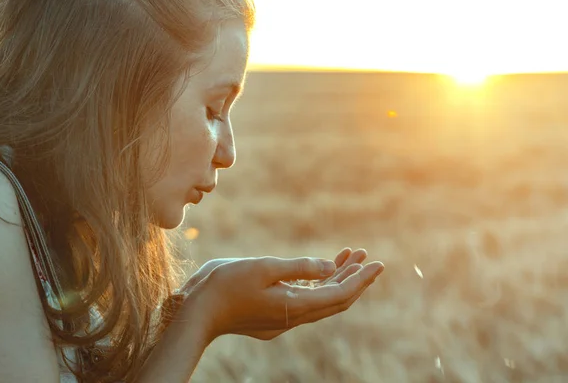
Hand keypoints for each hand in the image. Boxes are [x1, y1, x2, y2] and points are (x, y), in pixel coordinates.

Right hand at [182, 248, 383, 340]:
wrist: (196, 313)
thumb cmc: (225, 285)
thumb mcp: (263, 268)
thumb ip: (299, 267)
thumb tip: (329, 266)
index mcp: (294, 306)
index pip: (340, 295)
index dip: (361, 279)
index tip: (378, 263)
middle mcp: (294, 317)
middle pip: (336, 300)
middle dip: (354, 278)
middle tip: (367, 256)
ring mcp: (283, 319)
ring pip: (321, 300)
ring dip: (336, 279)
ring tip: (349, 256)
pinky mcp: (274, 316)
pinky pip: (306, 300)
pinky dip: (318, 284)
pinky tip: (320, 270)